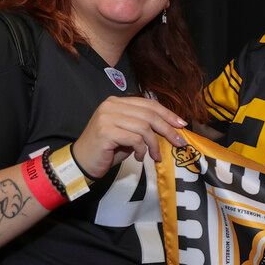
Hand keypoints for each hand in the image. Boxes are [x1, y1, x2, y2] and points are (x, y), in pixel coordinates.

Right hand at [73, 96, 187, 177]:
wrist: (83, 161)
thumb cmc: (108, 149)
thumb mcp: (129, 134)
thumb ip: (144, 126)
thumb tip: (171, 128)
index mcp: (117, 102)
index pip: (148, 104)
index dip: (167, 114)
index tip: (182, 125)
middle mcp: (111, 106)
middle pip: (149, 115)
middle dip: (167, 130)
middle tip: (178, 143)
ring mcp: (107, 117)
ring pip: (144, 128)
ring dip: (154, 145)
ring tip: (155, 156)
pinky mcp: (106, 131)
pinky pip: (135, 139)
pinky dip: (141, 150)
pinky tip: (138, 157)